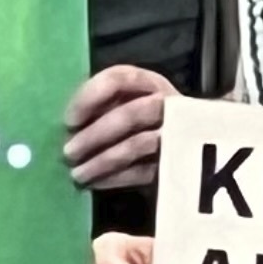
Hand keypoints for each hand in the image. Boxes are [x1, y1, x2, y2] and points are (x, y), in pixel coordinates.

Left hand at [64, 63, 172, 189]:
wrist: (195, 150)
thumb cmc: (140, 122)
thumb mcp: (124, 103)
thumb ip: (103, 106)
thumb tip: (66, 127)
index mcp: (150, 83)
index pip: (119, 79)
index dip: (90, 97)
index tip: (69, 120)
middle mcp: (167, 104)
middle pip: (131, 114)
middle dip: (95, 134)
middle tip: (68, 152)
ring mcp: (176, 133)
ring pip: (138, 144)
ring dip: (102, 160)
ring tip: (78, 174)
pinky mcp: (177, 163)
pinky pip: (146, 170)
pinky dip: (117, 178)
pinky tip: (95, 184)